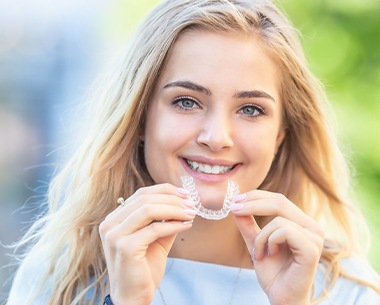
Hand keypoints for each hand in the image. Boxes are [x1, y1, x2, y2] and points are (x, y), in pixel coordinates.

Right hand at [99, 184, 195, 304]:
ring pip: (149, 210)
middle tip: (192, 203)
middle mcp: (110, 224)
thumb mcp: (155, 239)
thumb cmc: (143, 269)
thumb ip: (164, 220)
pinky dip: (174, 225)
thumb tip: (183, 203)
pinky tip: (187, 225)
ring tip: (191, 213)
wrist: (133, 298)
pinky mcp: (125, 247)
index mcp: (114, 219)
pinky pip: (155, 229)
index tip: (185, 194)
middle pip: (145, 199)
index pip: (141, 194)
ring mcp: (115, 235)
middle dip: (172, 199)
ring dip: (175, 209)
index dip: (165, 191)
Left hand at [231, 190, 323, 304]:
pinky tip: (269, 254)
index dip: (256, 196)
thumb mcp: (256, 243)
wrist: (282, 298)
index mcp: (302, 223)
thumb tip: (236, 205)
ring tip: (258, 253)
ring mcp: (314, 237)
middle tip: (234, 209)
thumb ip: (248, 225)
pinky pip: (284, 231)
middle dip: (252, 204)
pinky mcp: (312, 249)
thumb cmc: (273, 273)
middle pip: (279, 202)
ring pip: (278, 219)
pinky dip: (269, 241)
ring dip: (261, 236)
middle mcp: (312, 227)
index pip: (279, 200)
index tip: (235, 200)